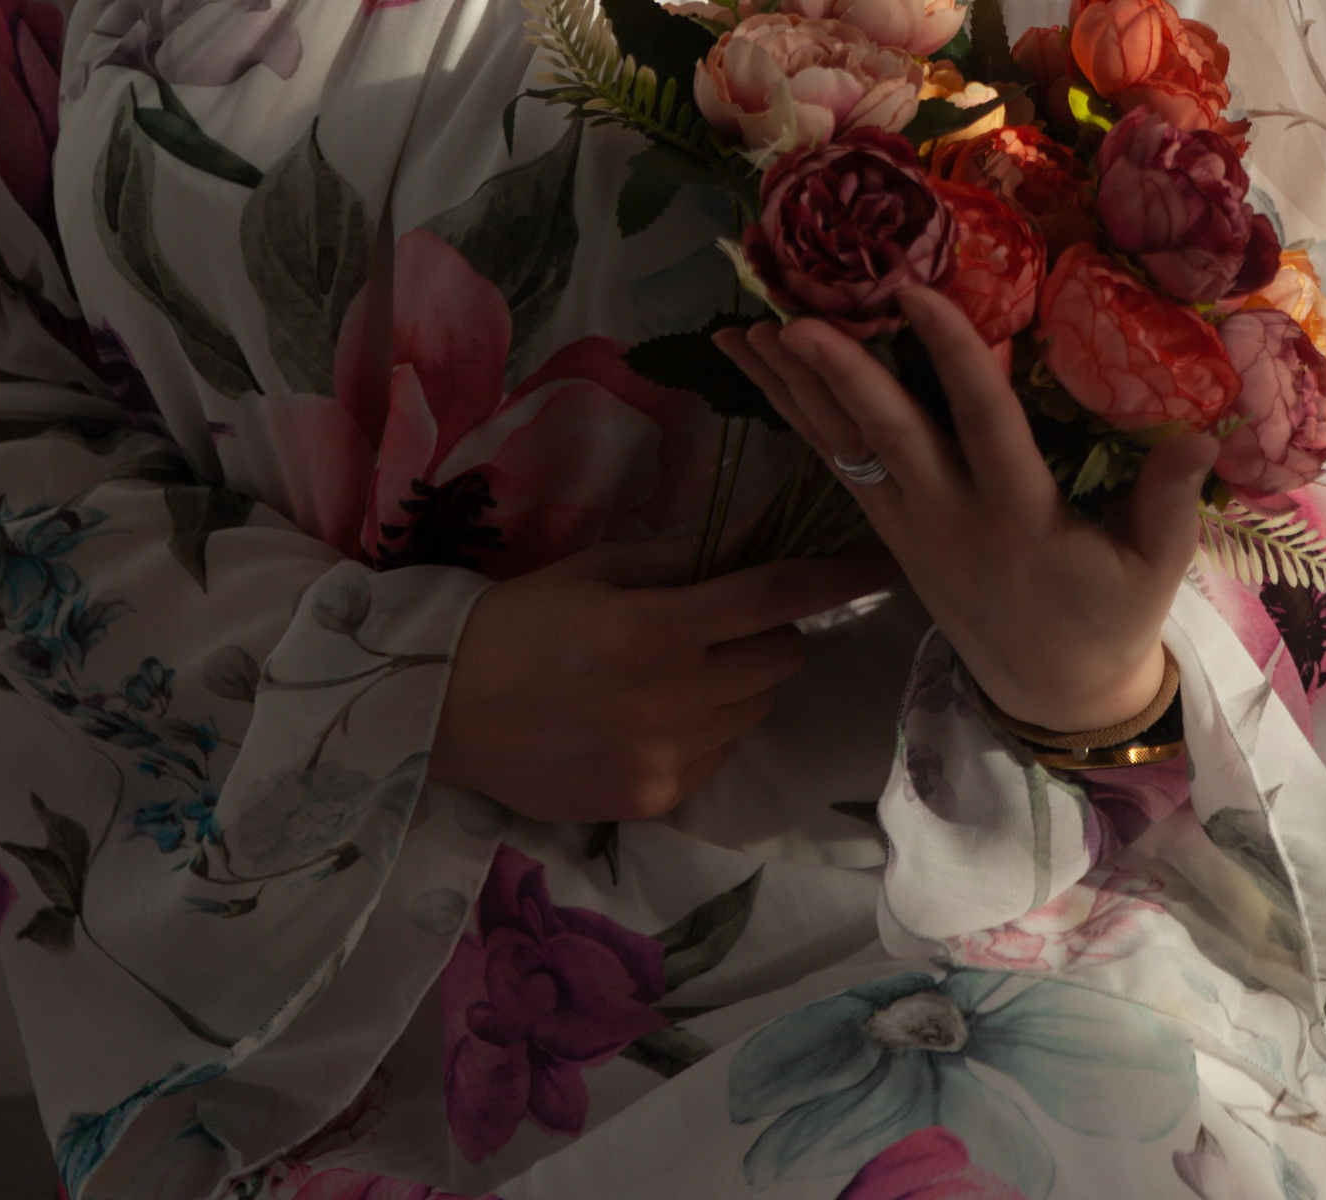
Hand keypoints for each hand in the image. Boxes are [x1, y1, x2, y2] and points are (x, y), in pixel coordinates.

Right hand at [427, 536, 894, 821]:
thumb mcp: (605, 567)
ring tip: (675, 663)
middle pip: (780, 656)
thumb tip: (772, 522)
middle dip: (766, 627)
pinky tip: (650, 711)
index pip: (777, 596)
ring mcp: (666, 762)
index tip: (881, 555)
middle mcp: (672, 702)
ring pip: (756, 708)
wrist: (444, 709)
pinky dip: (708, 726)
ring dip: (739, 679)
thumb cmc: (525, 617)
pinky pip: (720, 754)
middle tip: (719, 613)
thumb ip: (695, 554)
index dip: (838, 573)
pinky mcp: (655, 802)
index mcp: (657, 630)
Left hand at [716, 287, 1214, 733]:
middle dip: (838, 374)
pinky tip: (758, 369)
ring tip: (740, 328)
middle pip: (885, 435)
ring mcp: (907, 524)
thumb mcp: (1153, 568)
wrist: (1050, 694)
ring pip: (841, 445)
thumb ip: (1169, 499)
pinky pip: (832, 460)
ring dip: (790, 387)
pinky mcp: (885, 528)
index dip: (950, 356)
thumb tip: (1203, 429)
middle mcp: (949, 515)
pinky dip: (792, 411)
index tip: (918, 293)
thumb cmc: (1109, 616)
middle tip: (792, 316)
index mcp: (1017, 514)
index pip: (981, 422)